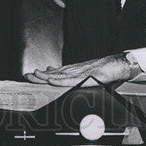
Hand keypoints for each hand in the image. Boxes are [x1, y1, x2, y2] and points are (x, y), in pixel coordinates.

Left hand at [24, 54, 141, 85]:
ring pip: (60, 75)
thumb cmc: (104, 70)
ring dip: (47, 76)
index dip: (44, 74)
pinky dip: (61, 80)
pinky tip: (53, 80)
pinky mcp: (86, 76)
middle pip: (55, 73)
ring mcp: (80, 73)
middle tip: (28, 75)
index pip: (56, 73)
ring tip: (35, 77)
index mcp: (75, 71)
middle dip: (40, 75)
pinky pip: (71, 79)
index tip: (33, 75)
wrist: (117, 65)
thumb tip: (64, 79)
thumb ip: (76, 77)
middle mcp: (75, 70)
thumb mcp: (87, 74)